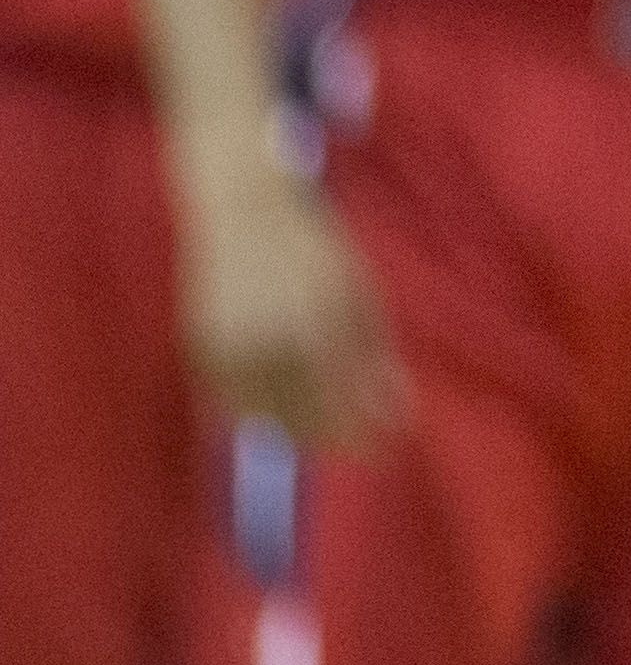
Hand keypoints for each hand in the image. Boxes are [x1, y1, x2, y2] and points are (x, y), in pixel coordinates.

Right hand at [181, 168, 401, 448]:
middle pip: (304, 418)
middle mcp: (270, 341)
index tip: (389, 450)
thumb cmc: (312, 250)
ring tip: (325, 430)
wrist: (241, 214)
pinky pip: (230, 405)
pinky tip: (279, 414)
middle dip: (337, 439)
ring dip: (298, 432)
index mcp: (318, 323)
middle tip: (362, 447)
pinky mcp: (200, 351)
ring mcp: (229, 348)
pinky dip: (257, 416)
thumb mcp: (359, 293)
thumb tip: (397, 409)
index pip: (345, 402)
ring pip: (266, 419)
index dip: (367, 435)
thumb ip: (374, 354)